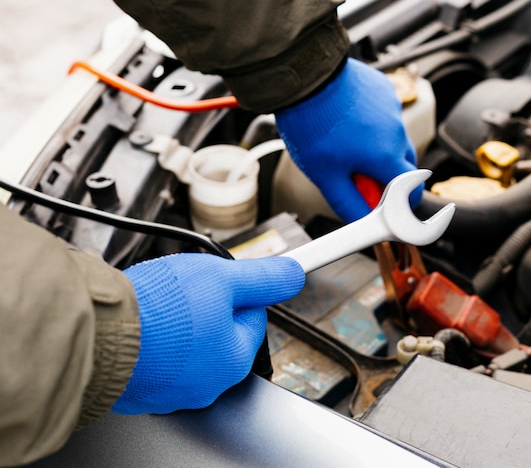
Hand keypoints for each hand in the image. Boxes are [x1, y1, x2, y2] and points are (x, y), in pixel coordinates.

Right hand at [112, 253, 303, 414]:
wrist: (101, 332)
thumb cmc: (161, 310)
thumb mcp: (223, 278)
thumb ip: (264, 278)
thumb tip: (293, 276)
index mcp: (235, 359)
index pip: (253, 317)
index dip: (236, 292)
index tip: (219, 282)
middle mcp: (209, 384)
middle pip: (220, 333)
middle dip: (206, 310)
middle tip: (184, 294)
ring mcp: (173, 392)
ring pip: (188, 347)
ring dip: (180, 326)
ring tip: (161, 308)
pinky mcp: (142, 391)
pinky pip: (158, 360)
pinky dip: (154, 344)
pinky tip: (144, 326)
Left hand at [275, 58, 421, 222]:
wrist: (305, 78)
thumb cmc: (312, 124)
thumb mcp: (326, 176)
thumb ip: (349, 204)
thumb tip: (363, 224)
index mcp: (386, 156)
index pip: (411, 192)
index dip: (402, 205)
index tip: (389, 208)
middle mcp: (396, 131)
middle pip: (403, 166)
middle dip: (387, 178)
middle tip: (358, 179)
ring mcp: (392, 108)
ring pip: (392, 140)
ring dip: (377, 150)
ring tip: (345, 145)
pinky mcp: (383, 90)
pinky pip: (385, 116)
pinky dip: (372, 124)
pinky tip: (346, 121)